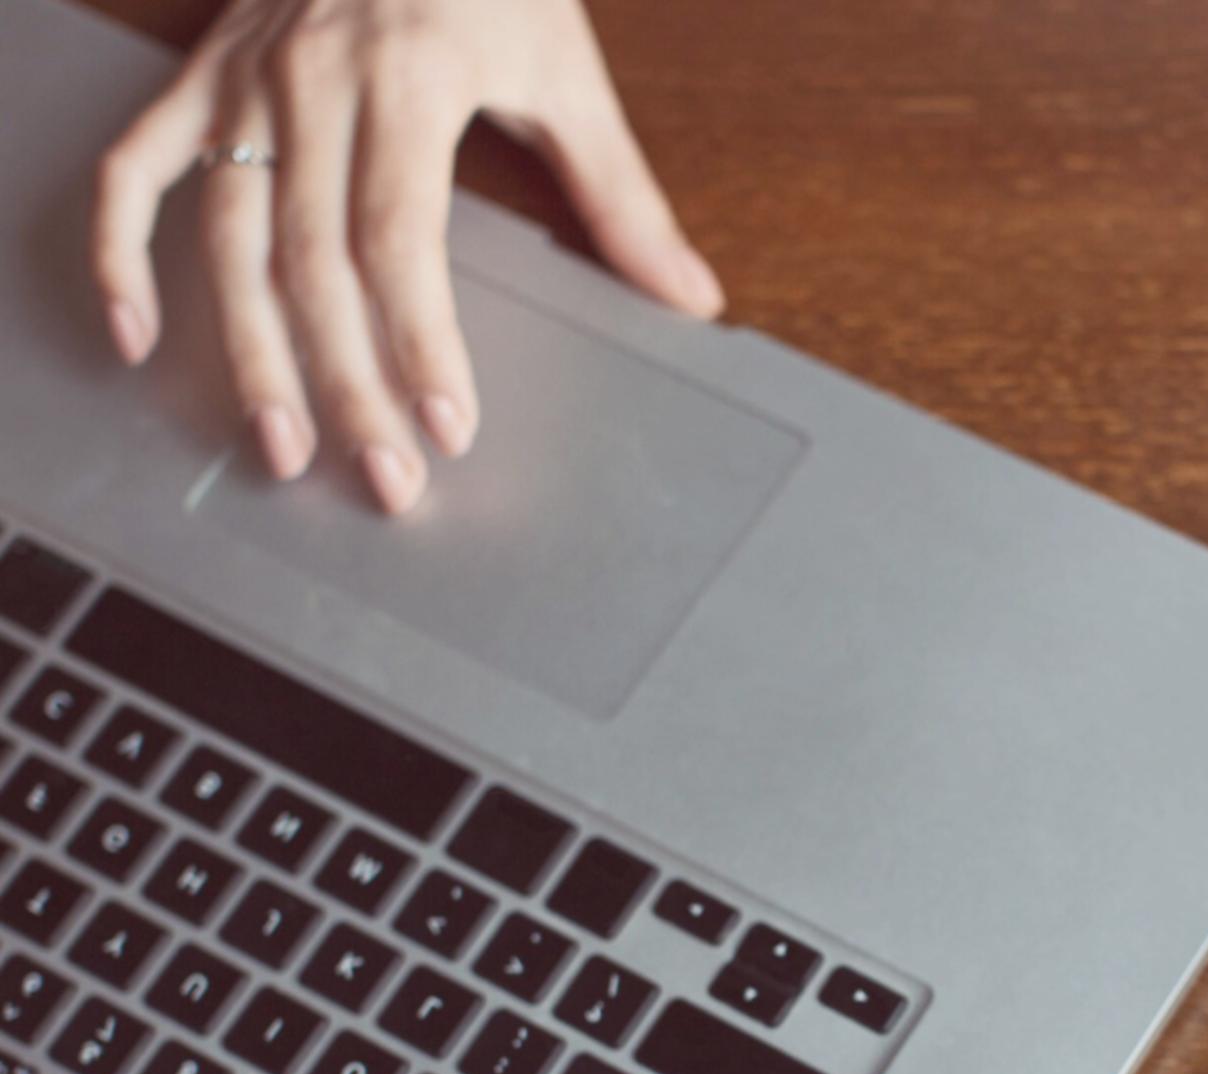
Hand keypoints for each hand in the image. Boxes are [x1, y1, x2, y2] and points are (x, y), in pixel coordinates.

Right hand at [92, 0, 724, 515]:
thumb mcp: (565, 69)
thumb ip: (621, 194)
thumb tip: (691, 296)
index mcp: (410, 76)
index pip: (398, 237)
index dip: (418, 340)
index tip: (446, 424)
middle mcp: (312, 79)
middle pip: (313, 259)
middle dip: (345, 380)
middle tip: (381, 476)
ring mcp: (243, 78)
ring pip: (226, 236)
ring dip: (248, 351)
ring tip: (280, 445)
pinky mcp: (198, 75)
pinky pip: (133, 169)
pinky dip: (120, 253)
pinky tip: (137, 338)